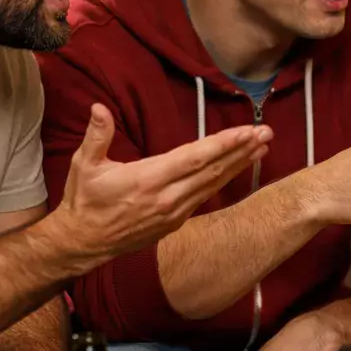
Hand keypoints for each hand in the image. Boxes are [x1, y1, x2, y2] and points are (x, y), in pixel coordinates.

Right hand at [54, 104, 270, 263]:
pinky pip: (206, 196)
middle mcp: (167, 198)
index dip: (223, 144)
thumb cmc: (85, 200)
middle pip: (213, 170)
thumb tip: (99, 108)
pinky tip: (239, 167)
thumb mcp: (85, 166)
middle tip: (266, 132)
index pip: (194, 158)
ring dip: (240, 164)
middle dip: (242, 150)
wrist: (84, 243)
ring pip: (214, 184)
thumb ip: (96, 136)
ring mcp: (174, 212)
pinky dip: (225, 179)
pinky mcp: (176, 221)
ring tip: (262, 147)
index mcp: (147, 180)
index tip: (246, 131)